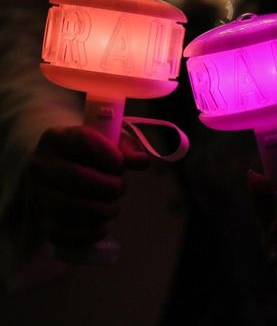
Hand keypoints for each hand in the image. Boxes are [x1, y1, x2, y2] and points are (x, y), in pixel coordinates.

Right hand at [28, 126, 148, 246]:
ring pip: (69, 208)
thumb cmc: (88, 153)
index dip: (109, 156)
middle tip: (120, 188)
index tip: (121, 165)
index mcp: (58, 138)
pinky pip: (61, 234)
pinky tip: (101, 229)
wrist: (58, 168)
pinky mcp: (40, 220)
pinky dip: (86, 235)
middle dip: (108, 187)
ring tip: (113, 207)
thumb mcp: (108, 142)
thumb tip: (143, 161)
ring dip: (100, 211)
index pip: (84, 142)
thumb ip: (127, 149)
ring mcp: (38, 194)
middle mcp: (41, 165)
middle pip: (77, 178)